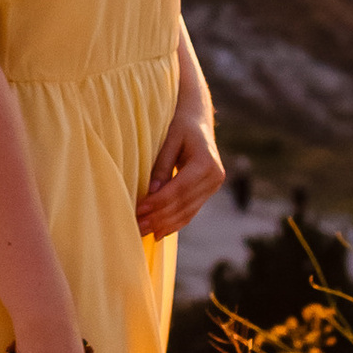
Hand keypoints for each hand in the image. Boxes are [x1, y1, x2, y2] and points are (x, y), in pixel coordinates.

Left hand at [137, 110, 225, 243]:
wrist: (198, 120)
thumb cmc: (180, 126)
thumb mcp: (169, 140)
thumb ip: (162, 166)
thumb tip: (152, 192)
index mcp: (206, 162)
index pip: (180, 188)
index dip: (159, 202)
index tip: (139, 209)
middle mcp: (215, 176)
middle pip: (184, 203)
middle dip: (159, 217)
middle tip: (137, 226)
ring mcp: (214, 186)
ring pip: (187, 211)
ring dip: (165, 224)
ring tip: (144, 232)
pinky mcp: (209, 191)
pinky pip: (191, 211)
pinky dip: (175, 223)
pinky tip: (159, 232)